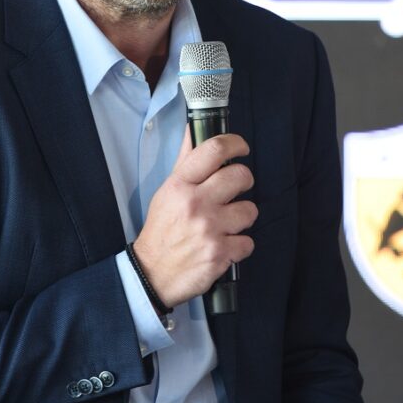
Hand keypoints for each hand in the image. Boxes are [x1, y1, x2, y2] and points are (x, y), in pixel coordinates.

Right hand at [133, 127, 256, 308]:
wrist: (152, 272)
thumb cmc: (161, 229)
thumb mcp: (166, 191)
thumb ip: (185, 161)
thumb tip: (193, 129)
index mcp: (180, 185)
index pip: (213, 150)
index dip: (235, 143)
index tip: (241, 148)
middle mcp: (195, 204)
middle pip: (240, 175)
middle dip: (244, 181)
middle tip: (236, 190)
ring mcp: (209, 229)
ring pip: (250, 210)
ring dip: (242, 218)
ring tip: (227, 223)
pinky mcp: (220, 254)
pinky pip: (248, 242)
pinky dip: (240, 246)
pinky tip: (225, 245)